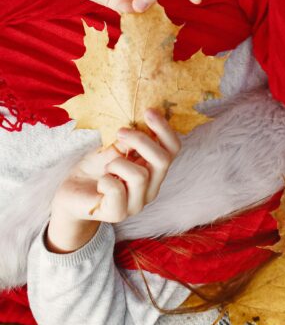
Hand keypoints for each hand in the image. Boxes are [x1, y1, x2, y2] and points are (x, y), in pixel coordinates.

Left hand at [47, 110, 180, 252]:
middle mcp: (152, 187)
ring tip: (107, 166)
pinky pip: (117, 190)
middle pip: (163, 160)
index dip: (165, 129)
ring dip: (118, 163)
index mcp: (154, 169)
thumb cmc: (96, 168)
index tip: (148, 111)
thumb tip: (140, 122)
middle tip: (120, 131)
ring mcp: (137, 203)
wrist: (72, 193)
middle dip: (141, 141)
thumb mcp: (114, 148)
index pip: (173, 148)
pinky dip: (106, 179)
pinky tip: (101, 182)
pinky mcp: (118, 214)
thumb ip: (129, 140)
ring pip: (140, 175)